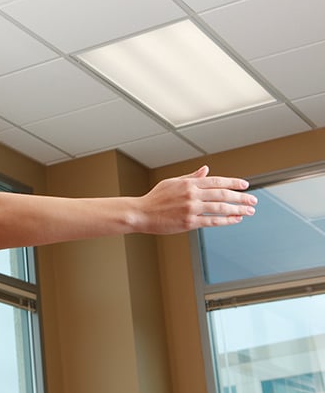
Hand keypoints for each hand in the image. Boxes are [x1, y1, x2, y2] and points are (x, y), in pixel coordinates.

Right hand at [137, 165, 256, 233]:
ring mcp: (191, 208)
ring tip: (249, 210)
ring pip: (221, 208)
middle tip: (253, 200)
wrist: (140, 213)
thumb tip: (206, 170)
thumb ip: (191, 177)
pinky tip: (235, 219)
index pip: (216, 181)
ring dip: (238, 209)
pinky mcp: (189, 222)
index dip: (233, 182)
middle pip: (223, 194)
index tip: (245, 185)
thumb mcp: (172, 182)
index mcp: (188, 183)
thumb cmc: (154, 199)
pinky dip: (226, 220)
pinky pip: (212, 221)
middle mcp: (192, 194)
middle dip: (241, 197)